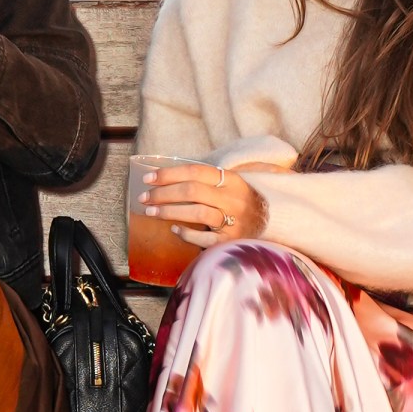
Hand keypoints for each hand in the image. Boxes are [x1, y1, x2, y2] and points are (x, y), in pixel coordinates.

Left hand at [140, 161, 270, 250]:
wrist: (267, 223)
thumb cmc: (238, 201)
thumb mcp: (228, 184)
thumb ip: (204, 180)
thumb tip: (164, 176)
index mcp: (230, 180)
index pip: (195, 171)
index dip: (169, 174)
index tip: (148, 178)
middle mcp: (233, 199)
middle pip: (193, 191)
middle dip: (164, 193)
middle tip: (145, 197)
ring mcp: (233, 221)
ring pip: (197, 212)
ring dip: (170, 211)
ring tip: (151, 211)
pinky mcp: (230, 241)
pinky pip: (204, 238)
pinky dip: (187, 234)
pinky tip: (174, 230)